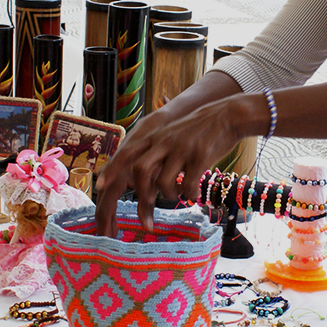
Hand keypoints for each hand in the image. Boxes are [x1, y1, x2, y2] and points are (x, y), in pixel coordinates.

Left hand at [95, 95, 250, 237]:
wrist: (226, 115)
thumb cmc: (197, 131)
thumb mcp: (171, 136)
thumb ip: (156, 153)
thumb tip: (144, 180)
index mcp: (154, 137)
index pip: (126, 153)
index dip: (112, 170)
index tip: (100, 187)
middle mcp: (163, 141)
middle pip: (140, 171)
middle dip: (142, 195)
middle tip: (149, 211)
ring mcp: (181, 148)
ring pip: (163, 181)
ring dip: (168, 196)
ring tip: (178, 195)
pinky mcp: (200, 156)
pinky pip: (187, 184)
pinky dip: (188, 195)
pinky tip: (194, 194)